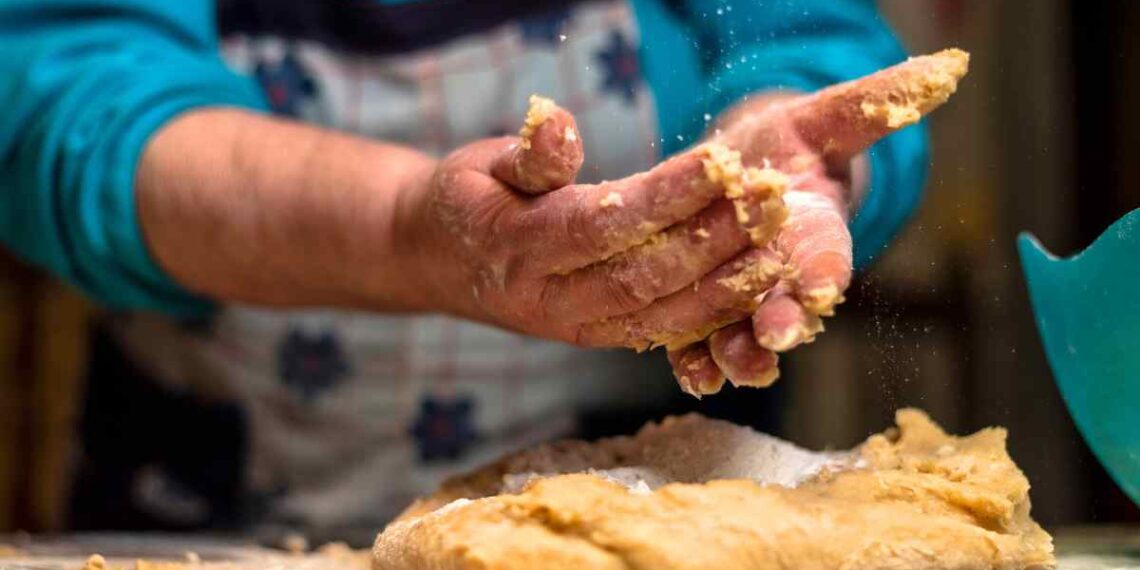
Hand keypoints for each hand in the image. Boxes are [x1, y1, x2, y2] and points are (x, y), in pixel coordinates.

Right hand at [395, 96, 782, 339]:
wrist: (438, 263)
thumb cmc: (469, 200)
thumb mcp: (481, 163)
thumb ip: (528, 154)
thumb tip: (559, 124)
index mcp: (518, 246)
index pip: (604, 223)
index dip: (665, 198)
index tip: (722, 163)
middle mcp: (547, 298)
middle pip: (644, 275)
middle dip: (714, 240)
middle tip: (770, 199)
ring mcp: (572, 326)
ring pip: (660, 313)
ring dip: (725, 282)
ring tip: (779, 243)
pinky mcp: (594, 337)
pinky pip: (659, 331)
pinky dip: (710, 313)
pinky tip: (754, 284)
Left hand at [577, 49, 969, 395]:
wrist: (738, 182)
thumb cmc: (786, 149)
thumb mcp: (823, 121)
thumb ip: (873, 104)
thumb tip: (947, 68)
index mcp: (819, 239)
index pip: (828, 260)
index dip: (825, 273)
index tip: (822, 287)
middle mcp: (784, 281)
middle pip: (788, 311)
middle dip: (782, 324)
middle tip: (774, 335)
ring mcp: (743, 306)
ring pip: (744, 342)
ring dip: (738, 356)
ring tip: (726, 366)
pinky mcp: (700, 319)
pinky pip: (699, 350)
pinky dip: (695, 363)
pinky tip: (690, 370)